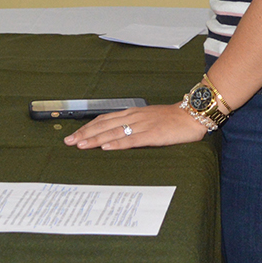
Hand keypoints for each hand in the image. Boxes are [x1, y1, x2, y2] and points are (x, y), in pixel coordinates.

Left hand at [64, 103, 207, 149]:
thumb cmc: (172, 119)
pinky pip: (132, 140)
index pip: (104, 119)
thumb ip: (134, 125)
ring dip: (95, 139)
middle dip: (85, 134)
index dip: (88, 127)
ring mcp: (143, 126)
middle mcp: (135, 118)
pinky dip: (118, 144)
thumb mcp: (149, 118)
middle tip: (68, 142)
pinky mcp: (153, 135)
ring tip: (81, 146)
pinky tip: (106, 148)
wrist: (192, 115)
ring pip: (114, 132)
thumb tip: (117, 136)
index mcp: (133, 113)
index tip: (74, 135)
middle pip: (104, 125)